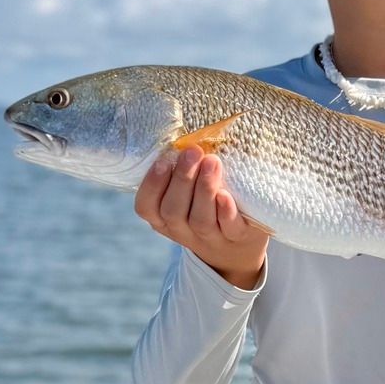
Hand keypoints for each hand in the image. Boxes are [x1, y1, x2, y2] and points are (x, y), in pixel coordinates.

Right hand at [135, 147, 267, 288]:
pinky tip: (225, 195)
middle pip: (173, 211)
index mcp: (164, 218)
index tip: (163, 161)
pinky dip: (226, 211)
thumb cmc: (207, 208)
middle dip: (182, 179)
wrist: (237, 247)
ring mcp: (210, 237)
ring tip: (212, 162)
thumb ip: (182, 172)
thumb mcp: (187, 195)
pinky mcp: (237, 237)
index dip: (152, 185)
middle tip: (192, 151)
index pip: (146, 207)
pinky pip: (229, 228)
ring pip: (200, 220)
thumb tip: (183, 137)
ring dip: (204, 189)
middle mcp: (183, 230)